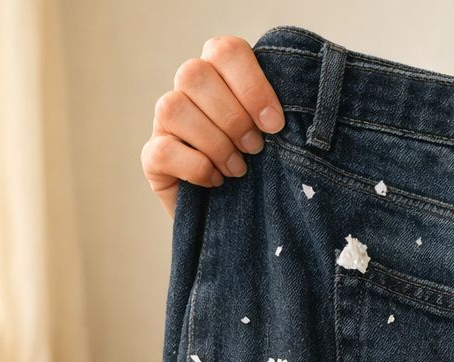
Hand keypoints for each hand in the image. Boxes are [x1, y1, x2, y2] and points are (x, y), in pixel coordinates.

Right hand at [141, 36, 285, 214]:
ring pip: (173, 108)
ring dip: (214, 142)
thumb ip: (281, 116)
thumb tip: (301, 113)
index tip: (275, 124)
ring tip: (239, 169)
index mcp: (222, 75)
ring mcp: (165, 123)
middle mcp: (188, 91)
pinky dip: (195, 167)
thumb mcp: (280, 139)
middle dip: (232, 117)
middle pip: (194, 74)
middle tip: (256, 149)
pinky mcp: (152, 157)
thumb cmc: (266, 169)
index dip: (251, 84)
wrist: (245, 218)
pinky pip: (163, 150)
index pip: (225, 51)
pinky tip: (216, 181)